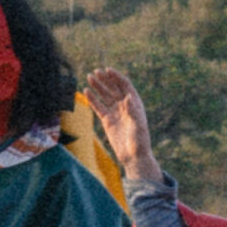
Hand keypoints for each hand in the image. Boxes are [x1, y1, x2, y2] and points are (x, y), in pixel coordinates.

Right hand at [84, 67, 162, 181]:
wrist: (133, 155)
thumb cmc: (140, 141)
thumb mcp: (138, 125)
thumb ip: (133, 111)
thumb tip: (127, 97)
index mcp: (134, 103)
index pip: (124, 85)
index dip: (116, 77)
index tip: (107, 70)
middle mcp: (125, 105)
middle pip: (113, 88)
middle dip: (105, 79)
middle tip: (95, 72)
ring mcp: (115, 112)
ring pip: (105, 95)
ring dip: (97, 86)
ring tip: (89, 77)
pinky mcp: (107, 120)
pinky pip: (98, 107)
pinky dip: (92, 99)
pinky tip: (86, 91)